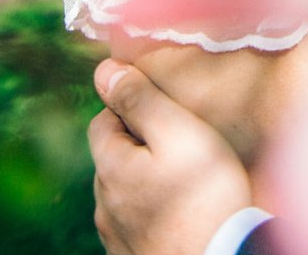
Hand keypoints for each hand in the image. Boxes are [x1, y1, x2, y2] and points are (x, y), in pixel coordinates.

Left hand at [89, 58, 253, 254]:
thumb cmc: (205, 196)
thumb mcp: (178, 131)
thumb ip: (141, 99)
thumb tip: (105, 70)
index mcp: (109, 168)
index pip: (102, 120)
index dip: (131, 107)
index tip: (166, 110)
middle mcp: (104, 206)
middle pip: (113, 158)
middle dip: (138, 143)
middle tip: (181, 140)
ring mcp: (117, 238)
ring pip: (123, 192)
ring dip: (145, 179)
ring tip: (184, 177)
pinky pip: (136, 222)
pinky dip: (152, 210)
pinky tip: (179, 210)